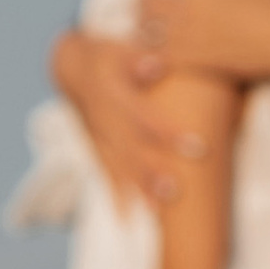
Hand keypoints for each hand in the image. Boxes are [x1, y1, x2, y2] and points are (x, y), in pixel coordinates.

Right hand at [52, 29, 210, 207]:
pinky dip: (116, 196)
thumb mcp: (119, 47)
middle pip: (130, 148)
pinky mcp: (96, 148)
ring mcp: (98, 136)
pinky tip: (128, 220)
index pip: (144, 116)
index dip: (169, 133)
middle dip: (151, 172)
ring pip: (118, 166)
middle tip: (175, 193)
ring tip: (158, 214)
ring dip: (137, 190)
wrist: (71, 66)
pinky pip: (105, 173)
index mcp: (112, 92)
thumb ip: (138, 56)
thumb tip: (156, 62)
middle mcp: (103, 119)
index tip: (198, 148)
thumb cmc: (109, 53)